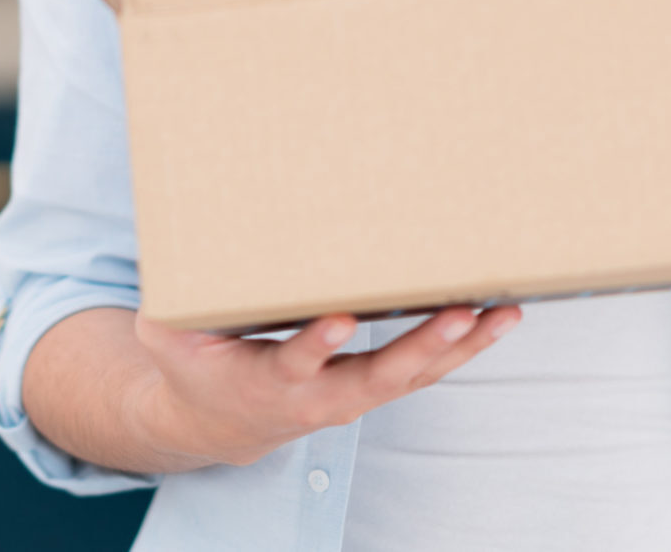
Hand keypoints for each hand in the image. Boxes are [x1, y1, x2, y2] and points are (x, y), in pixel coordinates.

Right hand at [127, 304, 520, 467]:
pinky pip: (426, 370)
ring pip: (415, 375)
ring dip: (461, 346)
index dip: (317, 345)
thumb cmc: (196, 364)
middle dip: (420, 346)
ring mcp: (354, 396)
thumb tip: (168, 247)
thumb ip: (168, 305)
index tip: (338, 319)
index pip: (296, 364)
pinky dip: (463, 347)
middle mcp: (320, 396)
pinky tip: (499, 317)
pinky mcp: (375, 388)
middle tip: (456, 314)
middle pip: (378, 376)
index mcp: (269, 380)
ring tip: (503, 313)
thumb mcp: (170, 335)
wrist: (221, 422)